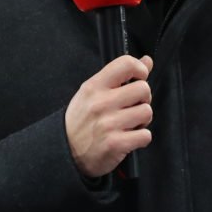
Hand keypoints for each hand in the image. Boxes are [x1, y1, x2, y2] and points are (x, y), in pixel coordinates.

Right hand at [65, 54, 153, 177]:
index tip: (139, 78)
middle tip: (132, 106)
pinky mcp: (115, 144)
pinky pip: (145, 135)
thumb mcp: (92, 93)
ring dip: (142, 120)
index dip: (140, 69)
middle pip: (143, 89)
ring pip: (147, 112)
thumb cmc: (81, 120)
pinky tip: (129, 137)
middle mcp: (101, 103)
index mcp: (94, 87)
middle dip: (143, 99)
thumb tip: (147, 61)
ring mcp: (108, 124)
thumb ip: (119, 76)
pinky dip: (141, 138)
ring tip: (129, 123)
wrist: (65, 151)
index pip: (126, 64)